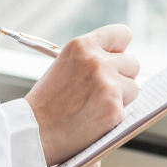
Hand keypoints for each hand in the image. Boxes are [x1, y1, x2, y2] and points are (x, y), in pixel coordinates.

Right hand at [25, 24, 139, 165]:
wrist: (33, 131)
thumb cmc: (45, 102)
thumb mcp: (64, 66)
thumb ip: (90, 59)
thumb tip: (118, 62)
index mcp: (82, 45)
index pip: (122, 35)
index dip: (121, 50)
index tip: (119, 59)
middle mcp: (97, 61)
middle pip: (132, 63)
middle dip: (122, 77)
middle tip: (102, 91)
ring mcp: (108, 84)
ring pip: (133, 88)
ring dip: (121, 98)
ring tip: (95, 107)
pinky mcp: (114, 108)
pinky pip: (127, 110)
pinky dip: (113, 117)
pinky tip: (93, 120)